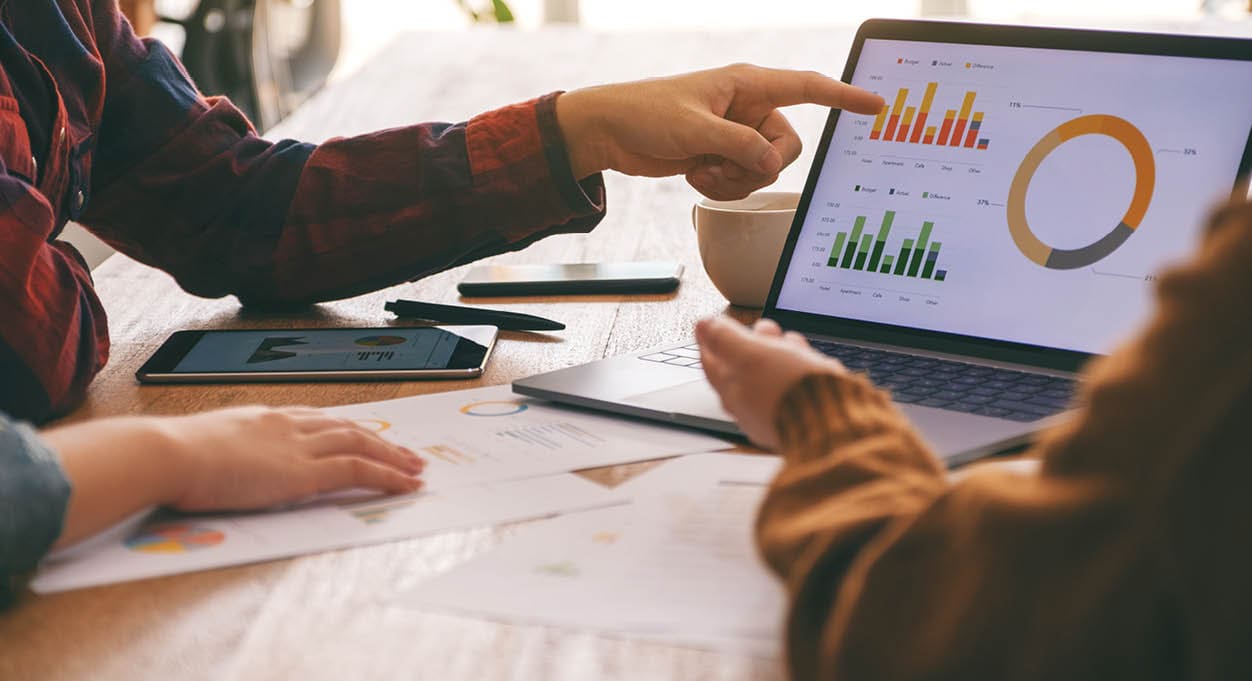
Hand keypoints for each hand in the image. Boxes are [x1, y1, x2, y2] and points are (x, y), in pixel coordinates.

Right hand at [163, 407, 423, 510]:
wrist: (167, 453)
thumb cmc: (170, 456)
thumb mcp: (201, 447)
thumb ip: (221, 452)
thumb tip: (215, 465)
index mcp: (264, 418)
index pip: (318, 419)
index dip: (346, 428)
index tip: (364, 435)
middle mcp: (288, 425)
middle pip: (347, 427)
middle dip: (380, 440)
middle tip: (405, 452)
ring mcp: (298, 446)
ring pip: (361, 443)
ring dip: (393, 456)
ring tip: (416, 469)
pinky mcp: (304, 472)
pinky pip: (359, 469)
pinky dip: (387, 476)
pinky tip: (405, 485)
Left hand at [556, 63, 884, 199]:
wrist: (610, 132)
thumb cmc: (645, 114)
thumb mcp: (694, 129)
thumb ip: (738, 146)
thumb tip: (771, 165)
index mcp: (747, 84)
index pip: (807, 87)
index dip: (843, 96)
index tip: (877, 105)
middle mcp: (748, 108)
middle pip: (786, 147)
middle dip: (757, 166)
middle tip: (721, 163)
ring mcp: (736, 135)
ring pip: (764, 170)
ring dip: (734, 180)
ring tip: (699, 168)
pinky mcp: (722, 156)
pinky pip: (742, 182)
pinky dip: (721, 186)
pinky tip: (693, 175)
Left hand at [696, 317, 844, 448]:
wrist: (832, 421)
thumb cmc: (788, 390)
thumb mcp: (751, 354)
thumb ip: (725, 338)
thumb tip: (704, 325)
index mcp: (730, 391)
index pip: (710, 362)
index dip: (709, 338)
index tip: (708, 323)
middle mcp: (749, 406)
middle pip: (743, 367)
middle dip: (754, 341)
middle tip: (764, 328)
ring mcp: (774, 411)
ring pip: (771, 373)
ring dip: (780, 351)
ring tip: (791, 340)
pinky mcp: (799, 413)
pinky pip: (793, 384)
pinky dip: (798, 367)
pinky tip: (808, 360)